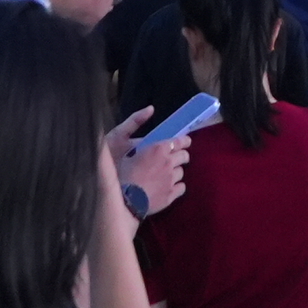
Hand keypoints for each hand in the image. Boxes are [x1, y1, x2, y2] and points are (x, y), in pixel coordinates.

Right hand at [112, 106, 193, 222]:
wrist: (123, 199)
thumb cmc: (122, 171)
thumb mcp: (126, 145)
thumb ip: (138, 126)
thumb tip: (150, 108)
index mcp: (159, 148)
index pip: (181, 141)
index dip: (184, 141)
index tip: (184, 142)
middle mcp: (169, 162)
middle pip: (185, 156)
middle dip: (181, 156)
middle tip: (173, 159)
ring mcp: (172, 180)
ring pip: (182, 172)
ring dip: (176, 172)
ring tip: (166, 175)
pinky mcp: (171, 195)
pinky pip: (181, 188)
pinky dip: (177, 187)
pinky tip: (169, 187)